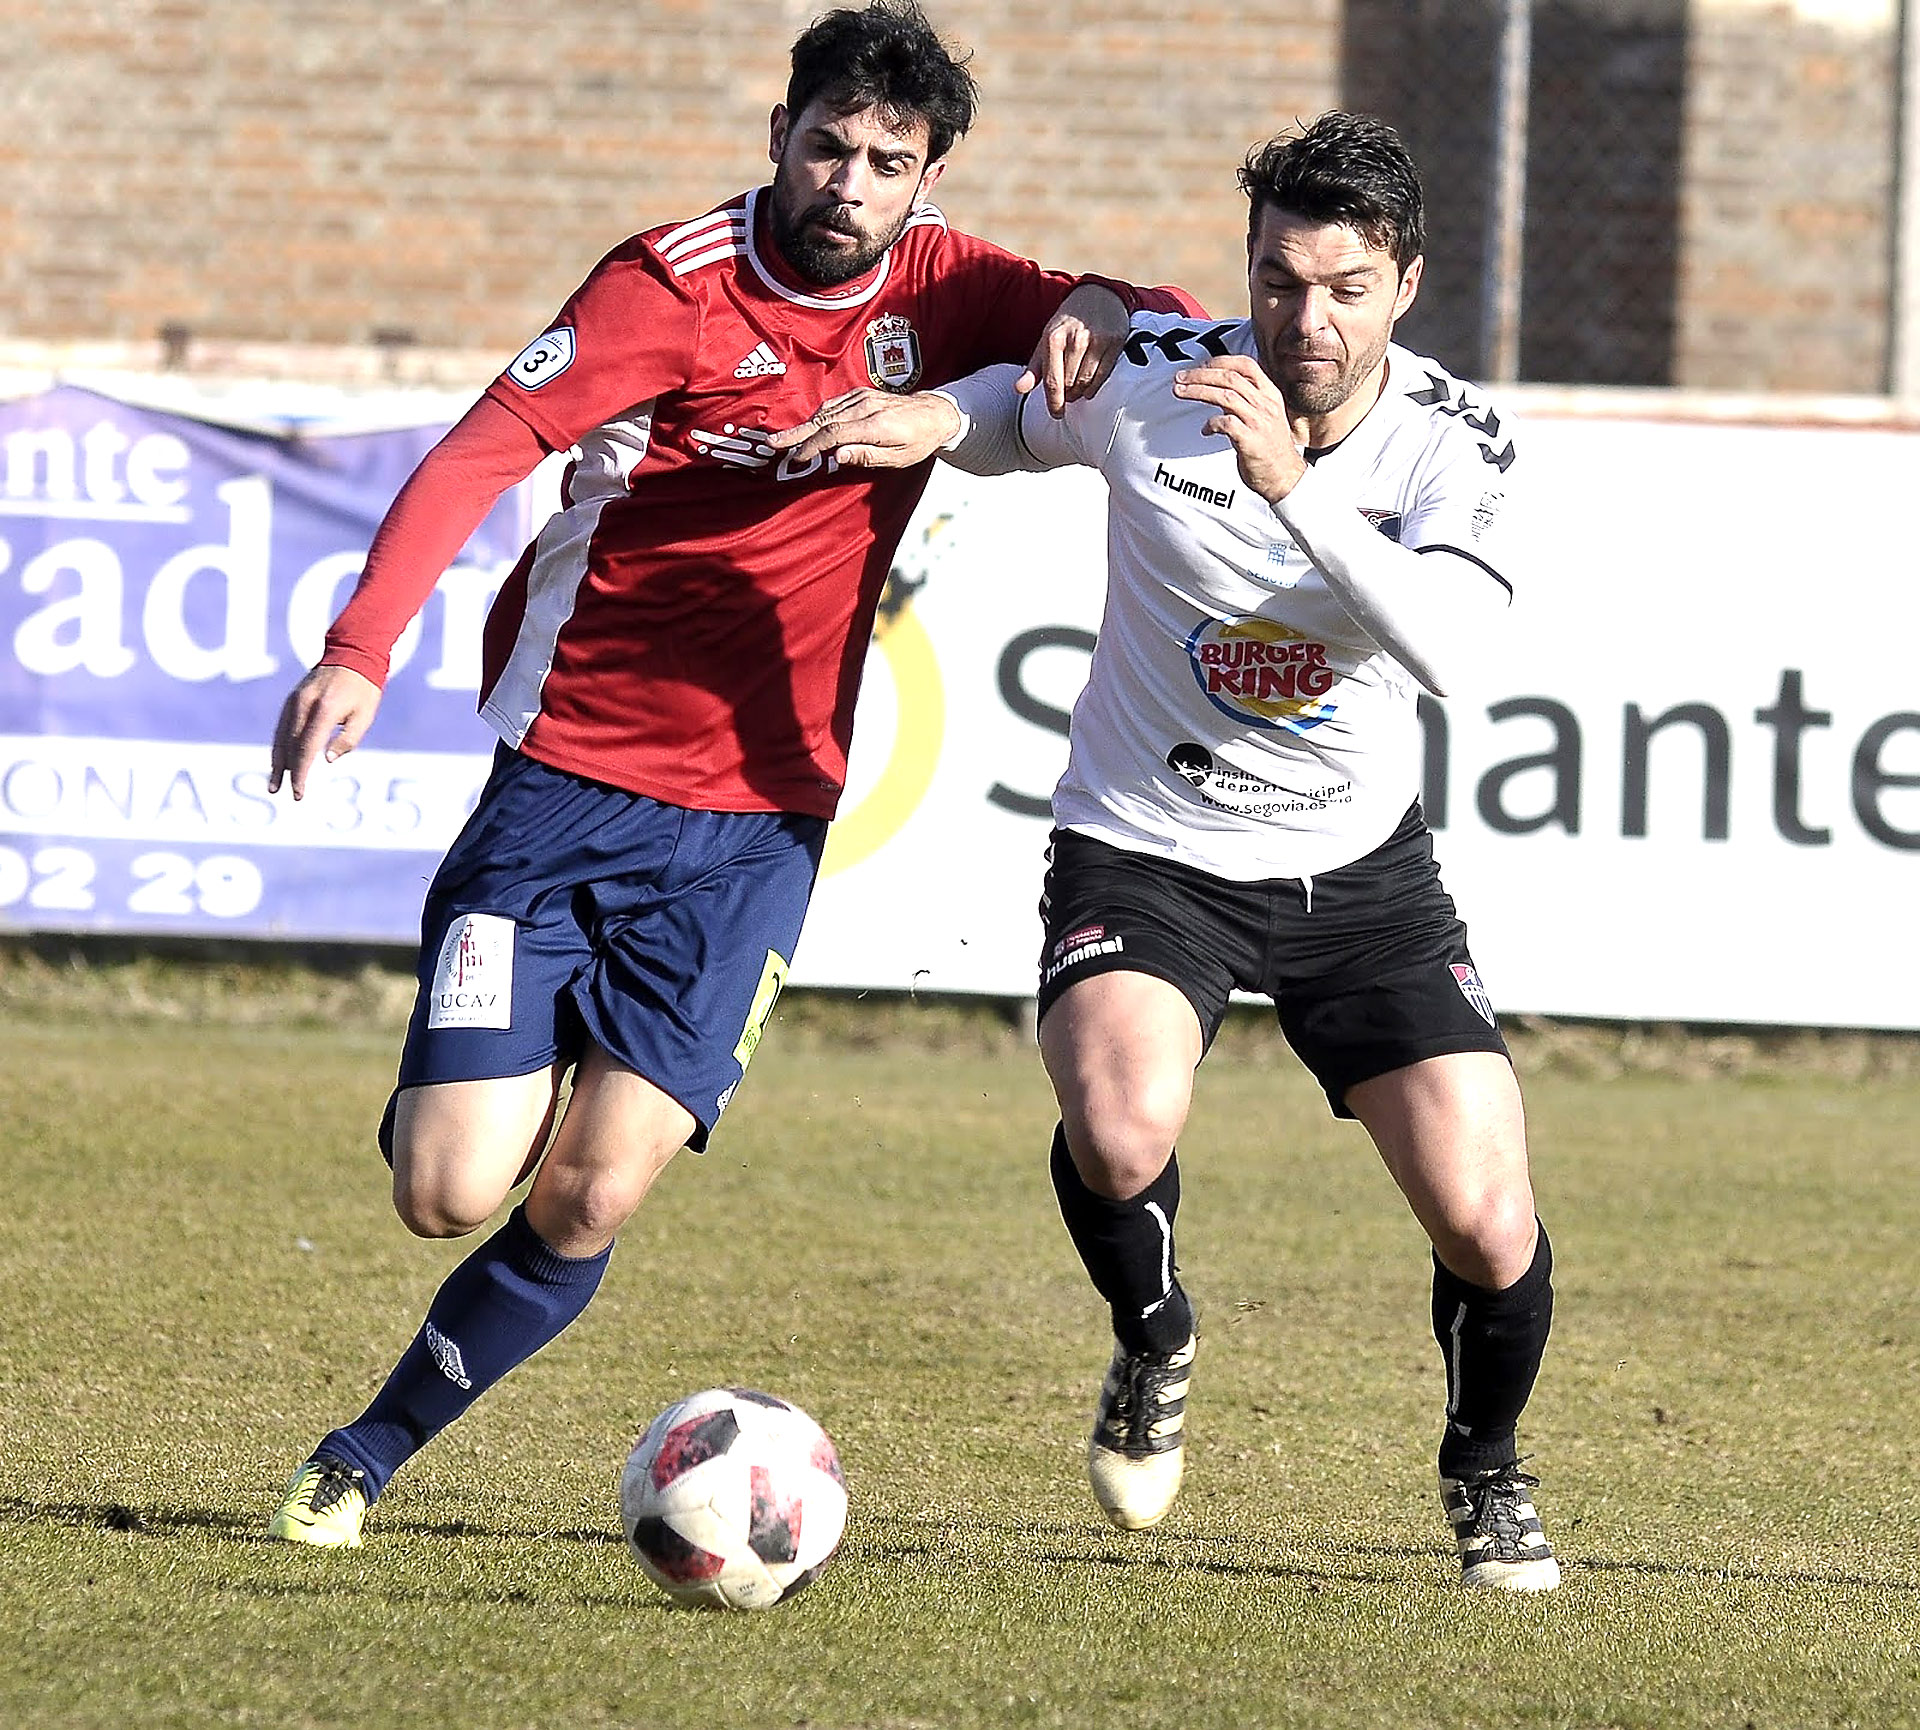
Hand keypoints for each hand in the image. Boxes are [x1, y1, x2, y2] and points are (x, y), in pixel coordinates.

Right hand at [269, 663, 382, 800]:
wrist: (353, 655)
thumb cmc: (364, 689)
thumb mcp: (364, 716)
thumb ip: (347, 740)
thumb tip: (325, 760)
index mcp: (323, 710)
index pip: (307, 748)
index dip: (301, 772)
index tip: (299, 791)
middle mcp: (303, 706)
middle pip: (290, 745)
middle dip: (289, 772)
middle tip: (290, 794)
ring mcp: (295, 702)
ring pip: (281, 737)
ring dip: (277, 763)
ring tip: (274, 785)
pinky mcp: (292, 700)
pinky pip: (281, 727)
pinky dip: (278, 747)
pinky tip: (278, 762)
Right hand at [765, 388, 961, 468]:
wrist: (935, 413)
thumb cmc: (918, 441)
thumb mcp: (899, 458)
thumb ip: (867, 456)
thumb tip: (837, 456)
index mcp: (875, 424)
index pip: (834, 434)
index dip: (812, 447)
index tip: (796, 459)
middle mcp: (865, 407)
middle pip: (823, 420)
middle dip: (796, 433)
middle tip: (773, 444)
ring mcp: (862, 397)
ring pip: (825, 411)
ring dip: (803, 425)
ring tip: (783, 439)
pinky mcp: (861, 393)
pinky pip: (833, 405)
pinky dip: (817, 416)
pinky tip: (807, 427)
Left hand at [1016, 283, 1130, 415]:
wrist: (1098, 296)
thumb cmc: (1067, 324)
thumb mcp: (1046, 341)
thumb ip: (1033, 368)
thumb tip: (1018, 389)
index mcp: (1053, 338)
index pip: (1053, 381)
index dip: (1054, 403)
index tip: (1057, 414)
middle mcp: (1076, 338)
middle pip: (1070, 384)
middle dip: (1068, 395)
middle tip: (1068, 395)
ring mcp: (1097, 340)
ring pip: (1087, 382)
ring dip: (1082, 393)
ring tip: (1078, 390)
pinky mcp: (1115, 342)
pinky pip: (1104, 375)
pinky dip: (1095, 386)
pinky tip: (1090, 386)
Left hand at [1171, 355, 1308, 501]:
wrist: (1285, 477)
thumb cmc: (1270, 448)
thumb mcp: (1263, 415)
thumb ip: (1244, 400)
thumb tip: (1215, 388)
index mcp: (1270, 394)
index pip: (1246, 365)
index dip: (1220, 361)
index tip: (1200, 366)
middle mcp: (1265, 404)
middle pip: (1230, 377)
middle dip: (1201, 374)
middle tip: (1180, 377)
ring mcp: (1259, 422)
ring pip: (1225, 396)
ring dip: (1198, 391)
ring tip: (1180, 391)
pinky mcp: (1251, 441)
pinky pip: (1227, 424)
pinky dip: (1211, 423)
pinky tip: (1205, 429)